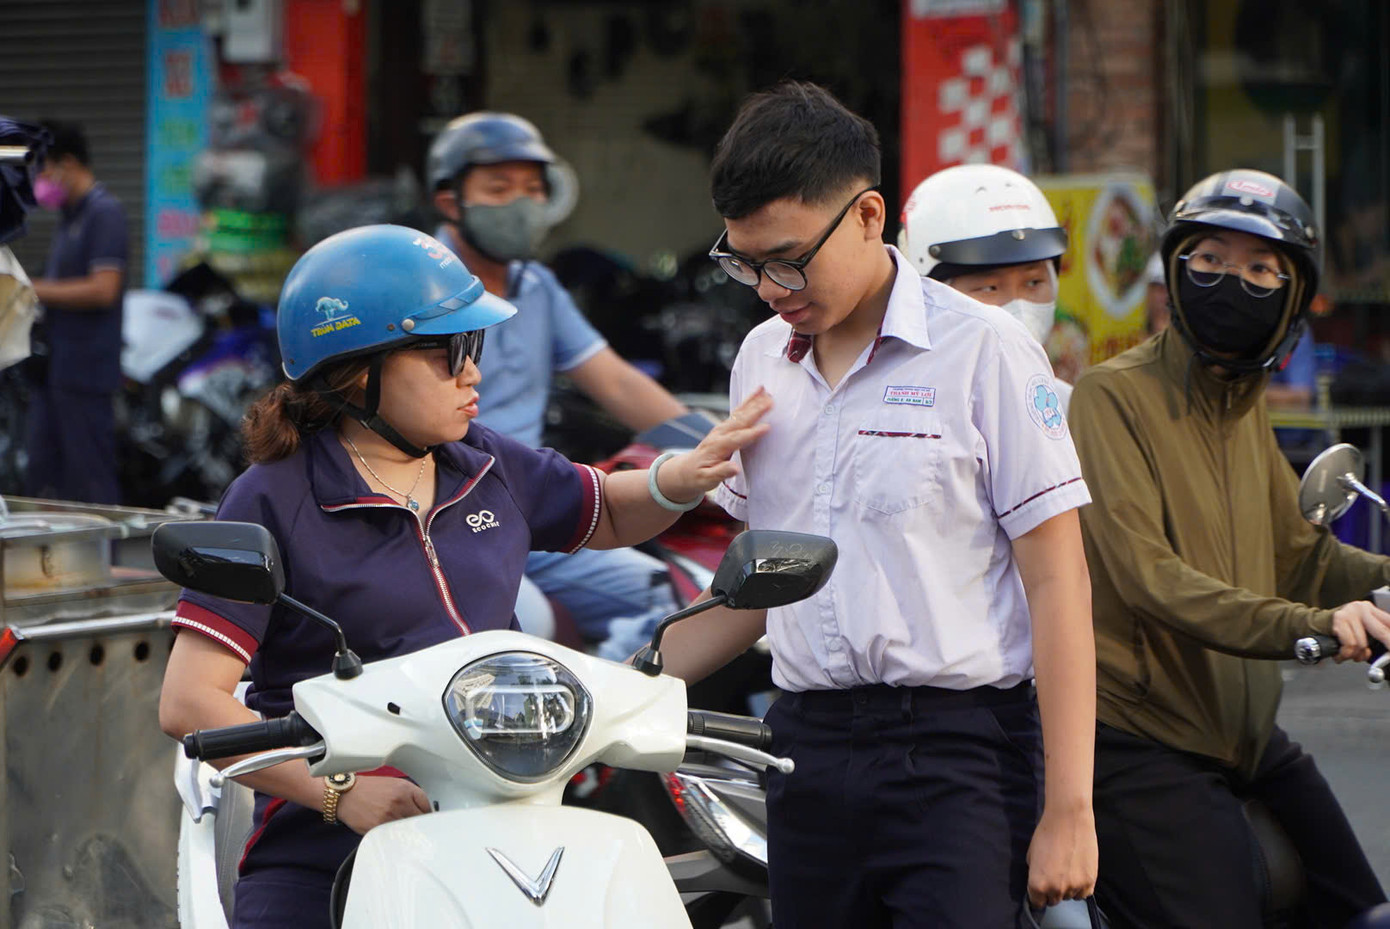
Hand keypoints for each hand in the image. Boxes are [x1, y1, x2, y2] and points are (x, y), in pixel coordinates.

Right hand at [334, 776, 431, 834]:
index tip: (427, 819)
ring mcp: (389, 817)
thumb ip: (411, 795)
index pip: (426, 805)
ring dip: (408, 832)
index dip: (427, 813)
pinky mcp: (380, 829)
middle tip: (416, 827)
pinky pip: (395, 837)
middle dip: (418, 823)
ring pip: (408, 830)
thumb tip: (425, 810)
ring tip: (403, 831)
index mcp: (405, 789)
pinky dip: (396, 837)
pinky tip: (392, 833)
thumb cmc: (369, 789)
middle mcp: (399, 802)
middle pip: (419, 819)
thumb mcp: (394, 784)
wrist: (346, 795)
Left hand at [656, 388, 771, 502]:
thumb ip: (721, 473)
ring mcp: (721, 428)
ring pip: (739, 413)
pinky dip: (748, 402)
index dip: (751, 434)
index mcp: (716, 447)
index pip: (736, 439)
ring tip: (765, 391)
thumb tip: (735, 468)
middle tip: (770, 402)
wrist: (686, 470)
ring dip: (752, 402)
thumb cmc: (698, 476)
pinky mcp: (724, 426)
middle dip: (755, 411)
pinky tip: (757, 394)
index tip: (767, 427)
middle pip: (739, 421)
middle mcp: (719, 434)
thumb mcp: (707, 480)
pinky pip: (738, 412)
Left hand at [1026, 804, 1097, 907]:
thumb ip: (1035, 873)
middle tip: (1055, 874)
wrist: (1068, 819)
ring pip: (1069, 897)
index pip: (1037, 903)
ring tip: (1067, 869)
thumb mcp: (1031, 854)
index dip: (1038, 895)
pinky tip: (1078, 872)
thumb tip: (1040, 880)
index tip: (1041, 890)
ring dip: (1067, 888)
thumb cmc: (1047, 833)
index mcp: (1037, 884)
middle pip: (1053, 900)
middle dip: (1052, 891)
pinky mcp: (1090, 881)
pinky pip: (1084, 894)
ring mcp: (1074, 886)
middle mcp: (1055, 889)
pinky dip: (1081, 887)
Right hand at [1330, 600, 1389, 662]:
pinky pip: (1349, 643)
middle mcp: (1361, 608)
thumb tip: (1387, 651)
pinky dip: (1345, 654)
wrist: (1315, 624)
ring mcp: (1350, 612)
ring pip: (1362, 642)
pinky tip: (1341, 655)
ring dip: (1355, 655)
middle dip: (1387, 644)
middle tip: (1386, 657)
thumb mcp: (1360, 630)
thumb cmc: (1339, 631)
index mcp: (1369, 609)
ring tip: (1349, 656)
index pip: (1389, 622)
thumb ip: (1374, 636)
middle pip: (1381, 631)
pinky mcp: (1339, 619)